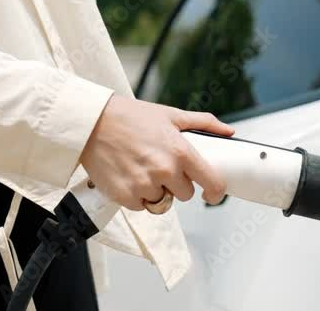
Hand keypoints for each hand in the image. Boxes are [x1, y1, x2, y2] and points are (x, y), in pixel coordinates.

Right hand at [79, 96, 234, 209]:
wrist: (91, 122)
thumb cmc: (130, 116)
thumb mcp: (171, 115)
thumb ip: (204, 123)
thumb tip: (228, 131)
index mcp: (180, 152)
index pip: (211, 183)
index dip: (216, 193)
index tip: (212, 195)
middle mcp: (164, 171)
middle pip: (185, 194)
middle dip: (177, 184)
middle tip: (161, 166)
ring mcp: (144, 186)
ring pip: (162, 202)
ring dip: (156, 190)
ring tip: (141, 168)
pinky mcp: (124, 196)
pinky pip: (140, 206)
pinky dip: (136, 195)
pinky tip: (128, 175)